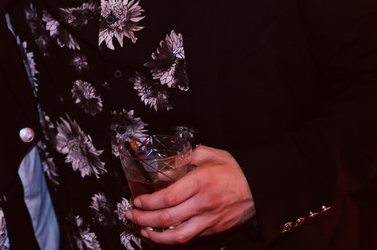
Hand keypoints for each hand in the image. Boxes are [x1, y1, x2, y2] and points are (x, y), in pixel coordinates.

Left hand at [124, 146, 255, 243]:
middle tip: (131, 215)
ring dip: (156, 235)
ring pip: (178, 234)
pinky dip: (173, 237)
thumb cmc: (233, 168)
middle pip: (167, 217)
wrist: (260, 185)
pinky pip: (191, 236)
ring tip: (143, 230)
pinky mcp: (216, 228)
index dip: (147, 202)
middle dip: (143, 218)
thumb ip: (181, 160)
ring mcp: (210, 219)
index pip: (167, 197)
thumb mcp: (206, 154)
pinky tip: (162, 233)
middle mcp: (204, 203)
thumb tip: (160, 171)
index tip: (136, 200)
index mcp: (200, 182)